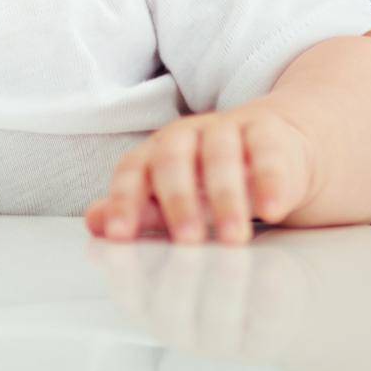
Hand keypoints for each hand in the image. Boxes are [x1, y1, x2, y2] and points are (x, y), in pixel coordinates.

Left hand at [84, 102, 318, 244]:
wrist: (275, 147)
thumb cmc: (212, 180)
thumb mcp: (174, 199)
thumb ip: (139, 211)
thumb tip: (95, 225)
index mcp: (154, 152)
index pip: (131, 171)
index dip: (123, 201)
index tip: (119, 236)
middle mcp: (185, 136)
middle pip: (172, 161)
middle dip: (177, 201)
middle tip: (187, 241)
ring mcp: (226, 130)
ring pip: (219, 156)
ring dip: (225, 198)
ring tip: (232, 238)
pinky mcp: (268, 133)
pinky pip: (267, 153)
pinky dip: (269, 181)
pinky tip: (272, 211)